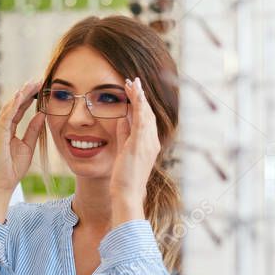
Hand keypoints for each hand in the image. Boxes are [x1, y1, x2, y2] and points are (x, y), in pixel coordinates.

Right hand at [0, 80, 44, 196]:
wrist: (4, 182)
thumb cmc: (14, 167)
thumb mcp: (28, 145)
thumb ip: (33, 129)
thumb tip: (42, 114)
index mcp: (8, 128)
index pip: (19, 108)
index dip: (28, 97)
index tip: (40, 86)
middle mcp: (0, 126)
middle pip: (13, 104)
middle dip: (25, 91)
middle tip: (37, 79)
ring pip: (9, 107)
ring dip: (20, 94)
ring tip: (31, 83)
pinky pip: (5, 117)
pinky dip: (12, 106)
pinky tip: (20, 96)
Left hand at [109, 77, 160, 224]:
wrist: (127, 194)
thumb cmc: (125, 176)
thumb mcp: (123, 150)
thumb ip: (124, 134)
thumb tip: (122, 118)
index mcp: (149, 143)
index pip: (145, 118)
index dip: (140, 103)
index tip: (133, 90)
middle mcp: (152, 141)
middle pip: (147, 113)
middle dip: (140, 96)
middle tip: (132, 81)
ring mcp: (148, 143)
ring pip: (146, 114)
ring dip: (139, 97)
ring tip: (132, 83)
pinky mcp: (140, 145)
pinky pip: (142, 121)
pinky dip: (140, 107)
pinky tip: (136, 96)